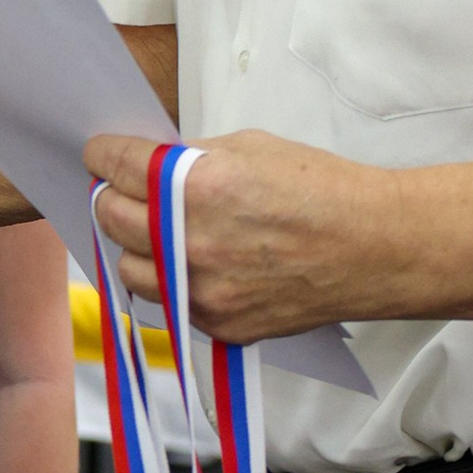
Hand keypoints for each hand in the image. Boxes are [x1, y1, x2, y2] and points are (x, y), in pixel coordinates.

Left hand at [82, 125, 383, 341]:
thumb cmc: (323, 192)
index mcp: (197, 187)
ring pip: (129, 269)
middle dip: (111, 198)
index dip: (102, 156)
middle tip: (122, 191)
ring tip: (158, 233)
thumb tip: (150, 165)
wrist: (375, 248)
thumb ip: (192, 160)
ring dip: (135, 248)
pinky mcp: (217, 323)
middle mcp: (190, 242)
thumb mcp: (252, 148)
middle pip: (111, 218)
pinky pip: (169, 302)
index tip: (98, 155)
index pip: (119, 167)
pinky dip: (171, 281)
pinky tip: (194, 264)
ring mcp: (201, 289)